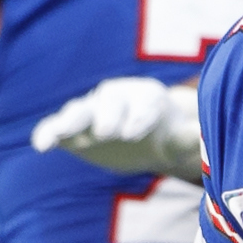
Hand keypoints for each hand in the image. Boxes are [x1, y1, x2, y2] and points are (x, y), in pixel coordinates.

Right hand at [30, 76, 203, 181]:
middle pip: (109, 103)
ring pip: (80, 111)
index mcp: (147, 97)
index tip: (133, 134)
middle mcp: (117, 98)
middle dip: (107, 116)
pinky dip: (48, 132)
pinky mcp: (74, 129)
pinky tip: (40, 145)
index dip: (139, 118)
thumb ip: (187, 136)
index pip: (144, 106)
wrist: (141, 136)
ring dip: (69, 122)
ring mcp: (92, 111)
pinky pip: (57, 127)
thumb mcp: (179, 137)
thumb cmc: (166, 134)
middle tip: (106, 132)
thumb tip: (202, 134)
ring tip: (58, 135)